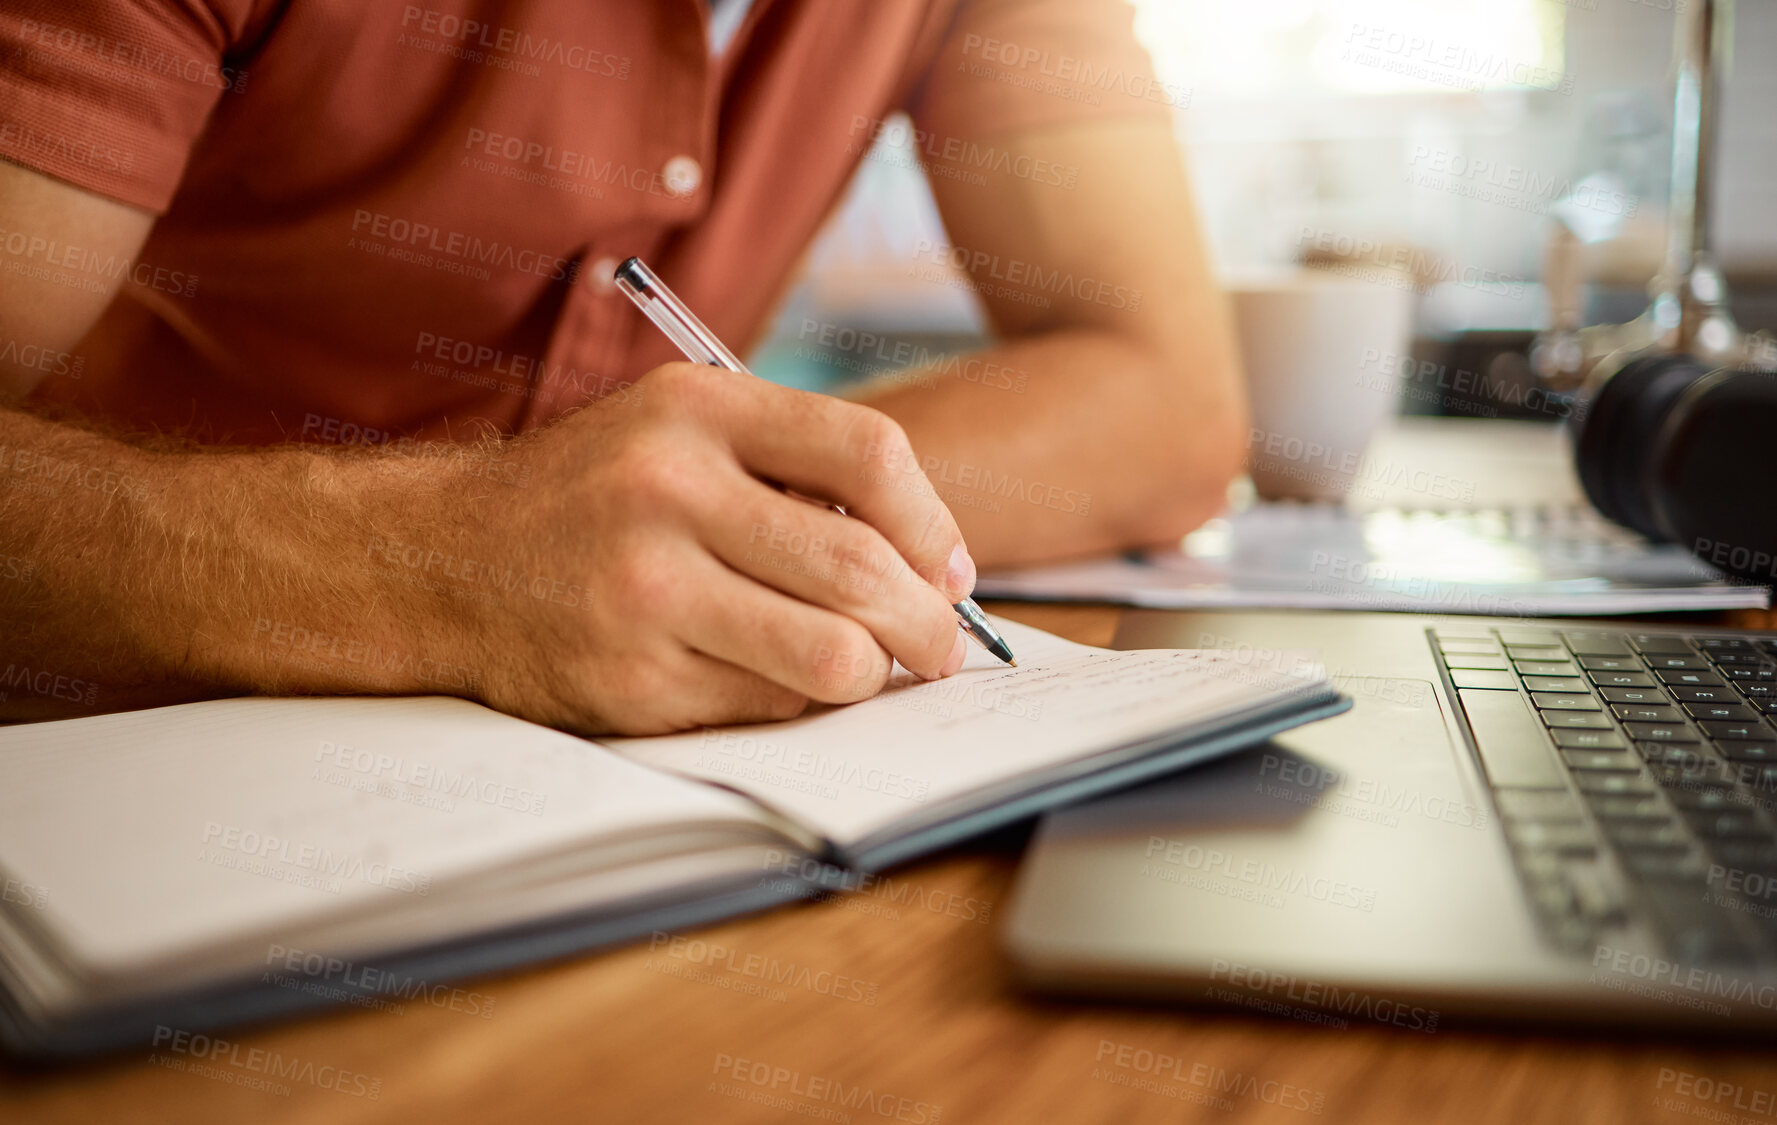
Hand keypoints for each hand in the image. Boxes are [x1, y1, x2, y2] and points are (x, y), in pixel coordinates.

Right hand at [450, 363, 975, 734]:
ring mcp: (646, 591)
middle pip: (864, 568)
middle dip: (930, 623)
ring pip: (833, 655)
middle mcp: (668, 491)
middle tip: (942, 644)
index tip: (945, 566)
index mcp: (695, 411)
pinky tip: (771, 675)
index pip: (870, 455)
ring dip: (874, 673)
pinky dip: (794, 698)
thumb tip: (931, 557)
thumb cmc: (589, 496)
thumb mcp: (676, 431)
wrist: (442, 561)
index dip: (933, 522)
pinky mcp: (631, 678)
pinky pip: (768, 703)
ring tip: (870, 668)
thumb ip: (792, 466)